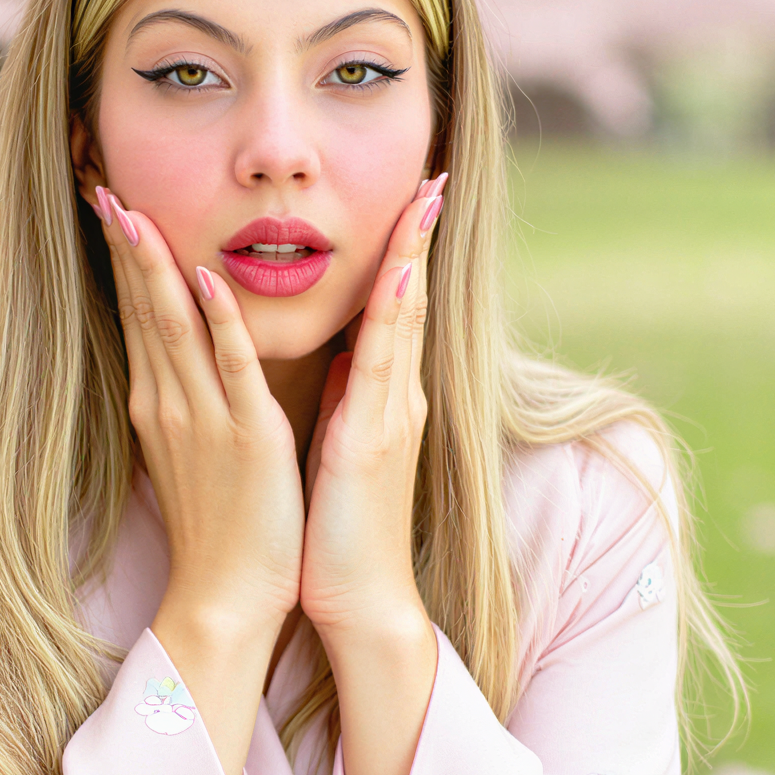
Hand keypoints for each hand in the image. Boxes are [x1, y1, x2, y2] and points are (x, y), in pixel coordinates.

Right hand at [94, 187, 302, 668]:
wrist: (227, 599)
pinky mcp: (244, 436)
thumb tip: (191, 359)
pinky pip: (227, 367)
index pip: (138, 314)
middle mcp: (170, 402)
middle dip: (124, 243)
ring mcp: (203, 417)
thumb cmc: (224, 527)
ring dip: (154, 263)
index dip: (125, 257)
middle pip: (141, 307)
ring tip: (131, 207)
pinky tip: (203, 275)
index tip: (111, 202)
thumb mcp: (196, 450)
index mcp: (161, 402)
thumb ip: (193, 398)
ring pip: (173, 325)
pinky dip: (215, 319)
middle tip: (102, 182)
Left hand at [299, 173, 447, 649]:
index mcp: (384, 396)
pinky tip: (384, 276)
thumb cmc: (341, 527)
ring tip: (418, 198)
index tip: (415, 194)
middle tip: (433, 174)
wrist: (357, 601)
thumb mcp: (344, 444)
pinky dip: (381, 318)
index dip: (406, 250)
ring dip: (406, 257)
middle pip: (410, 300)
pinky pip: (372, 368)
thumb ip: (351, 396)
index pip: (395, 307)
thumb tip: (346, 353)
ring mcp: (389, 418)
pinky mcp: (369, 444)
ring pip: (399, 322)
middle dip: (420, 236)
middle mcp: (396, 398)